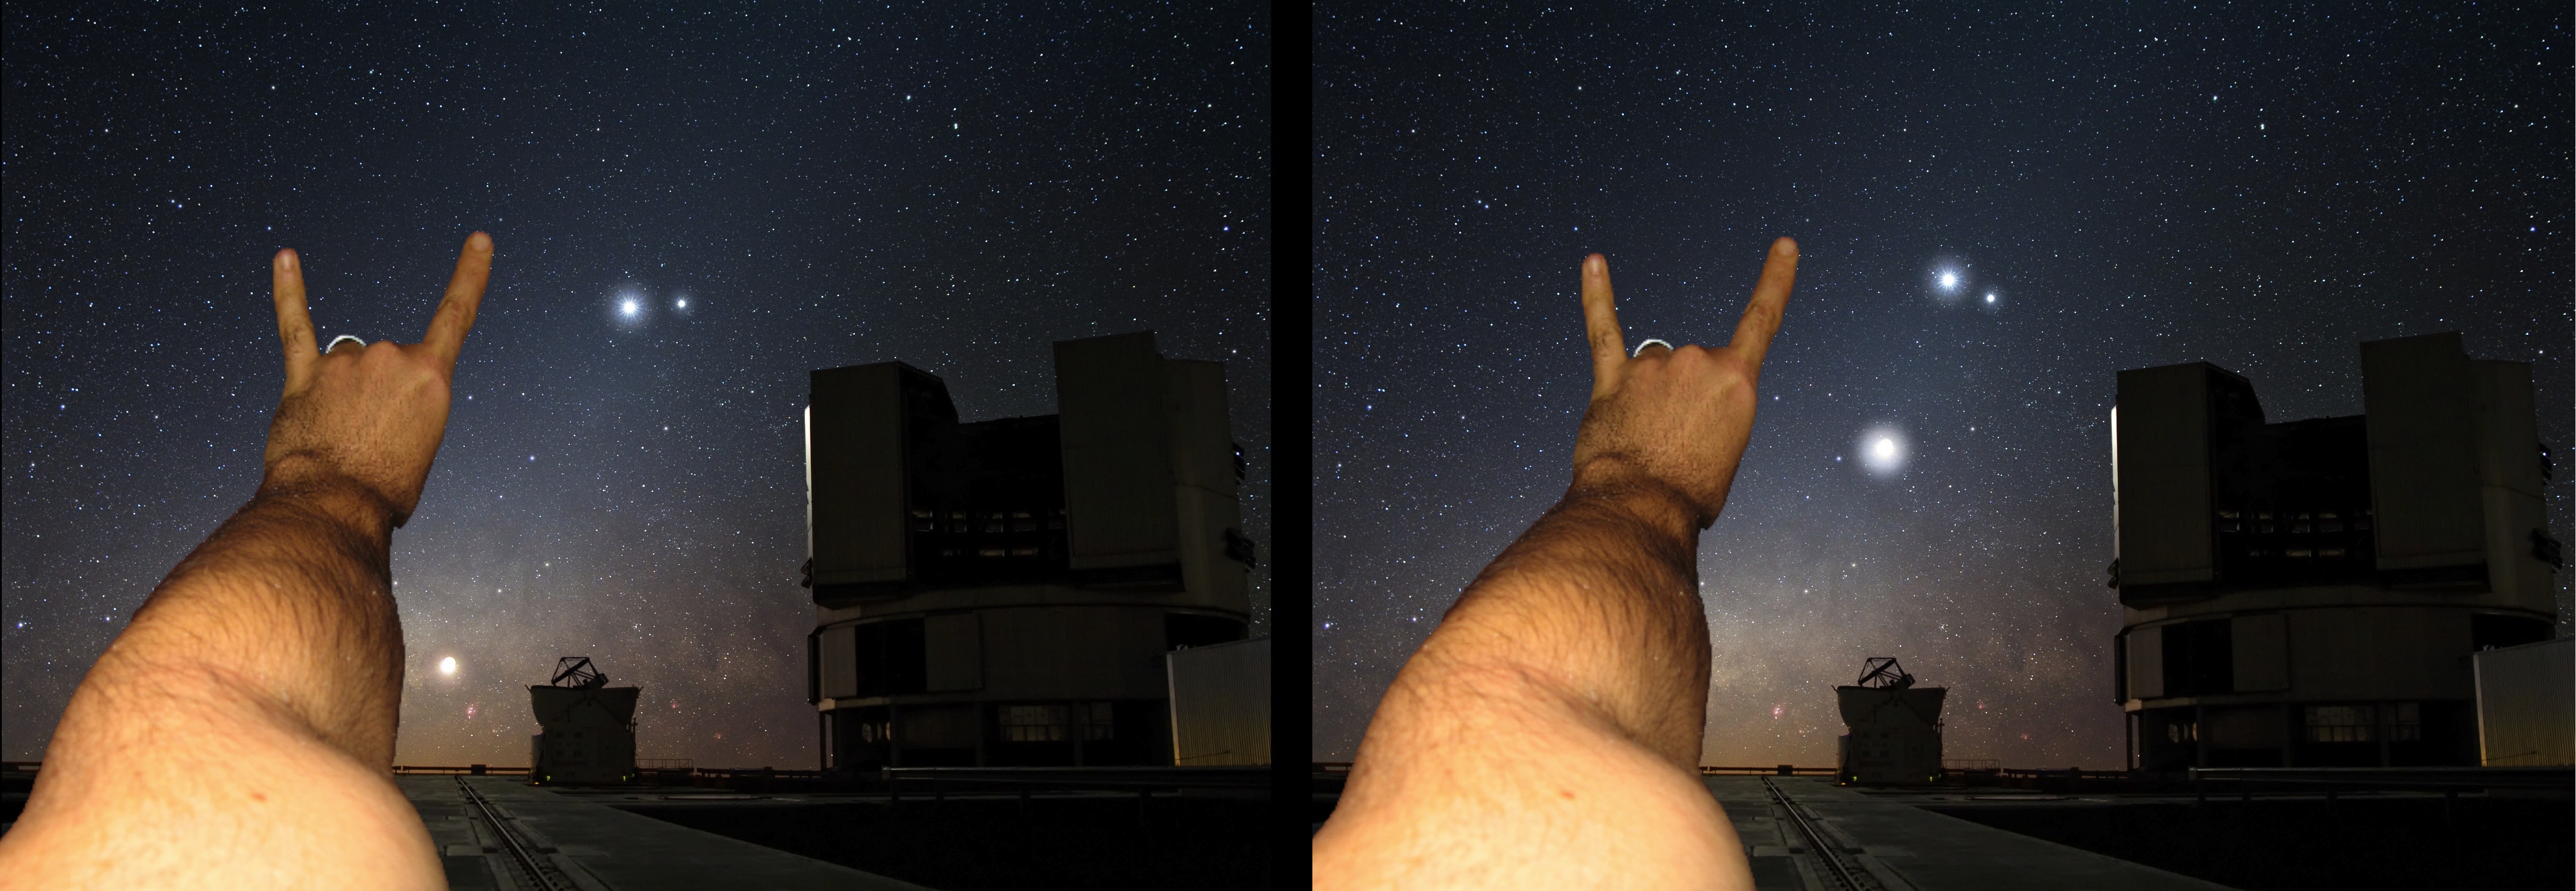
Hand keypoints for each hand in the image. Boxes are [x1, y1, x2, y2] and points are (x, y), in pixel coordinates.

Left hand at [259, 233, 492, 525]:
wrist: (335, 506)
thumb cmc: (385, 487)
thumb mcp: (421, 444)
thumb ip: (405, 408)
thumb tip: (368, 402)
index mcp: (432, 374)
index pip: (457, 313)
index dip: (470, 275)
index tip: (478, 241)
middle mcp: (391, 356)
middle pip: (387, 359)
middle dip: (379, 395)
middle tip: (371, 442)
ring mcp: (345, 363)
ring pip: (347, 362)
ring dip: (342, 392)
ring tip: (337, 437)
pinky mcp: (304, 374)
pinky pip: (295, 324)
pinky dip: (289, 290)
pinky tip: (285, 258)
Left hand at [1569, 238, 1796, 527]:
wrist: (1642, 509)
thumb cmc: (1689, 493)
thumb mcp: (1725, 450)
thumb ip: (1708, 413)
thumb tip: (1672, 408)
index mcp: (1737, 379)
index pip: (1762, 318)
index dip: (1775, 280)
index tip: (1783, 247)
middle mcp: (1697, 361)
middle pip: (1691, 365)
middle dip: (1681, 402)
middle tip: (1674, 448)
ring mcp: (1652, 367)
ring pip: (1652, 369)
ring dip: (1646, 399)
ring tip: (1642, 442)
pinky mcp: (1612, 378)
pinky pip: (1603, 329)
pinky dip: (1596, 295)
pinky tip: (1593, 263)